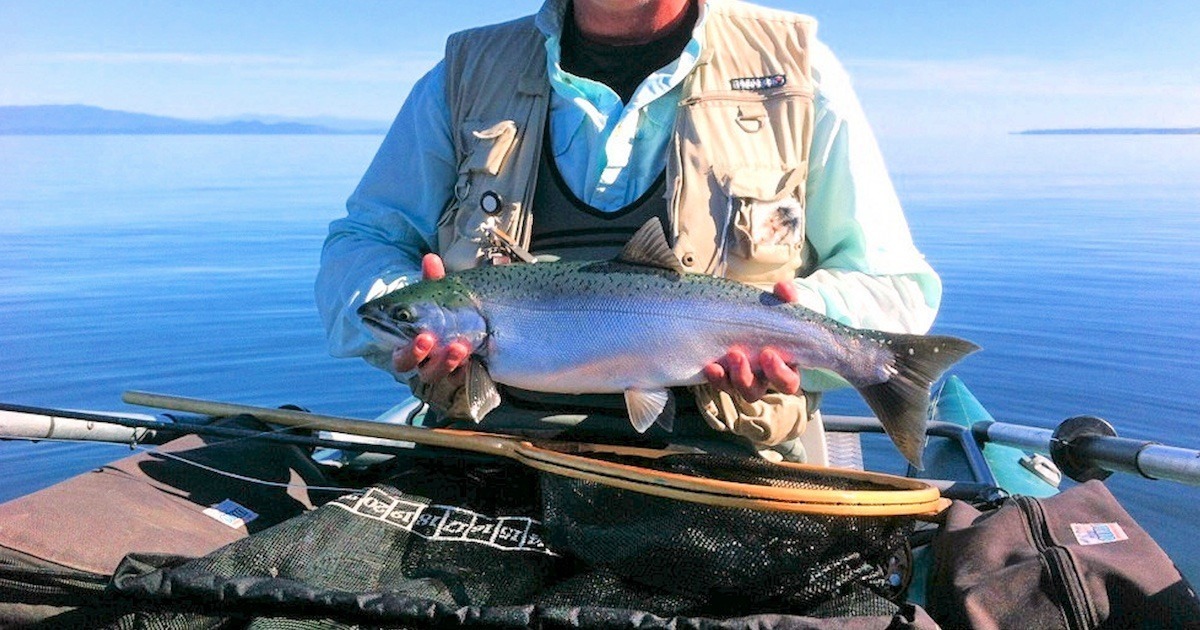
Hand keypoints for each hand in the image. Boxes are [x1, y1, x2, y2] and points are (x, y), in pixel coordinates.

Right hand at [391, 254, 471, 386]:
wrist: (477, 325)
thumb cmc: (448, 309)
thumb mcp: (442, 293)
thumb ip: (435, 279)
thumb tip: (430, 259)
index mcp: (406, 339)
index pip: (396, 348)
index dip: (404, 346)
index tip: (420, 335)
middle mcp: (419, 358)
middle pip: (407, 365)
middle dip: (416, 354)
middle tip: (428, 339)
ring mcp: (439, 368)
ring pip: (433, 374)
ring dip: (445, 362)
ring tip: (459, 346)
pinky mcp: (459, 374)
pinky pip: (458, 380)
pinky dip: (463, 371)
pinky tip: (472, 360)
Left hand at [702, 281, 802, 401]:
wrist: (753, 318)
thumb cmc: (773, 317)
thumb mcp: (781, 307)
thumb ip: (785, 297)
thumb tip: (784, 287)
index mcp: (785, 367)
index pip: (788, 382)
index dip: (780, 374)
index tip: (768, 353)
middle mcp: (763, 379)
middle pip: (757, 391)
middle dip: (747, 376)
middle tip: (738, 354)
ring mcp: (742, 380)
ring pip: (738, 390)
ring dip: (731, 376)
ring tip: (726, 355)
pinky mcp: (725, 376)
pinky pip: (720, 383)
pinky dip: (715, 376)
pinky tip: (710, 365)